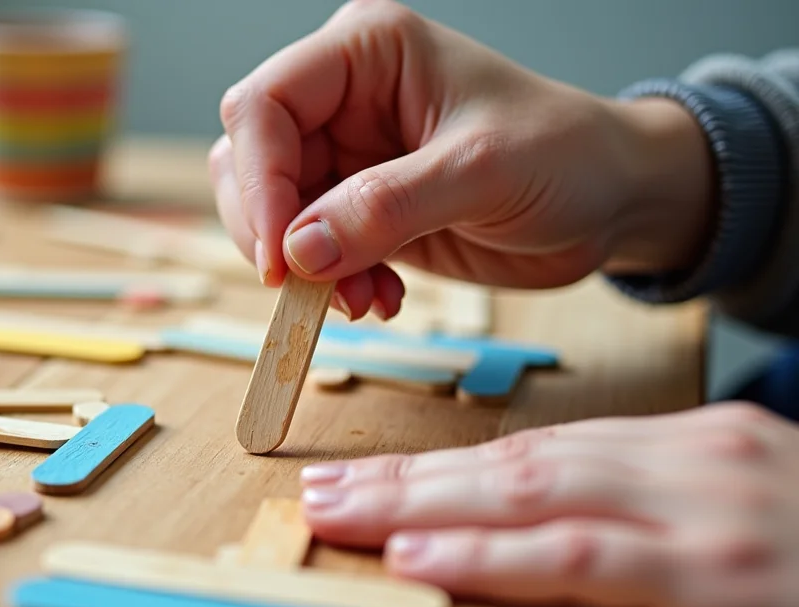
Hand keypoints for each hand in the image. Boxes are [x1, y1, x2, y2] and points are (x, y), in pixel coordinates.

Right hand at [210, 0, 712, 319]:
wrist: (612, 201)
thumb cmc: (567, 156)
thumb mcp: (483, 172)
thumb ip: (387, 208)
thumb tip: (298, 251)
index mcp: (365, 52)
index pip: (264, 105)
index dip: (259, 180)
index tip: (280, 257)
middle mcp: (343, 98)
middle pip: (249, 161)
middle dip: (275, 232)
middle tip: (315, 288)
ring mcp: (346, 155)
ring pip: (271, 214)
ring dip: (304, 269)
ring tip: (363, 298)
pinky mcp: (356, 209)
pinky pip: (307, 252)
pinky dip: (331, 284)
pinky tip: (381, 297)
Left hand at [299, 402, 798, 606]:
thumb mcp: (741, 534)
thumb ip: (654, 525)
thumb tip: (547, 538)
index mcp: (699, 447)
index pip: (543, 451)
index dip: (447, 467)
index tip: (372, 477)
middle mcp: (699, 460)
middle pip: (519, 461)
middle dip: (410, 476)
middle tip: (323, 487)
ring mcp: (711, 510)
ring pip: (532, 493)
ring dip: (424, 505)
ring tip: (342, 514)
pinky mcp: (724, 574)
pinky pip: (582, 557)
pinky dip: (494, 556)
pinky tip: (426, 556)